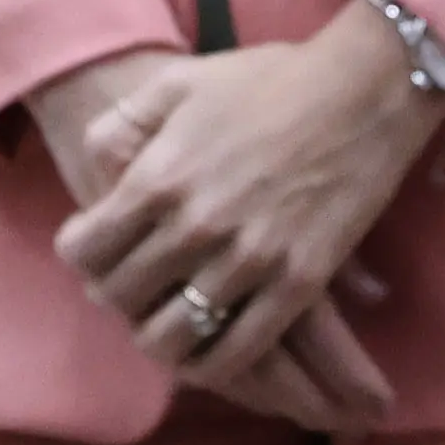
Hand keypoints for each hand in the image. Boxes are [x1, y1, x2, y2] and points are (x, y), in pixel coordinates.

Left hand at [45, 7, 442, 432]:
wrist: (363, 91)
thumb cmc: (270, 80)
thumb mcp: (179, 82)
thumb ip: (124, 123)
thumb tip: (94, 168)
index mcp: (158, 177)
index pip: (85, 250)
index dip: (81, 254)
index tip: (96, 250)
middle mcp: (194, 227)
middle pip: (120, 297)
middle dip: (115, 295)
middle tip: (131, 286)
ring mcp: (247, 262)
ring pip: (171, 337)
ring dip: (159, 336)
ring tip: (166, 321)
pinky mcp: (297, 285)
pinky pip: (237, 353)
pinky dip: (212, 363)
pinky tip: (208, 352)